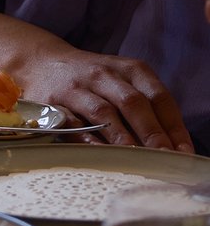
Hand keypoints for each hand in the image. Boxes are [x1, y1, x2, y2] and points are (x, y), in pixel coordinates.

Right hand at [9, 40, 193, 152]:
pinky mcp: (53, 102)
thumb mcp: (124, 81)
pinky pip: (73, 123)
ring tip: (138, 163)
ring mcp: (77, 87)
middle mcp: (104, 74)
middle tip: (165, 160)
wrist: (40, 62)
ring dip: (123, 139)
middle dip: (152, 134)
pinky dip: (89, 141)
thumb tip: (176, 148)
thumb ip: (148, 108)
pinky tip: (103, 158)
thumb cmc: (94, 80)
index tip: (184, 153)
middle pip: (133, 103)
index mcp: (130, 69)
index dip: (173, 126)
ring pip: (104, 113)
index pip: (158, 97)